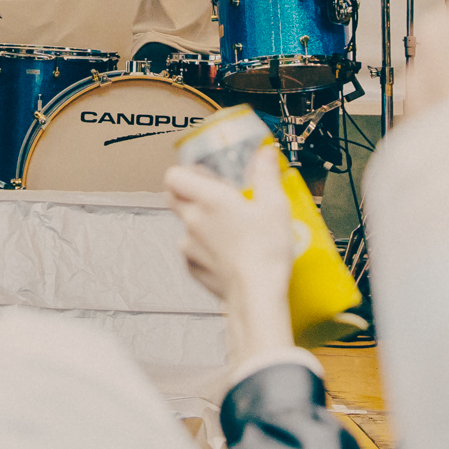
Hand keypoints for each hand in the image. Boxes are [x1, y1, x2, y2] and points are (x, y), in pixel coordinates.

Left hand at [165, 143, 304, 356]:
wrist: (256, 294)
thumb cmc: (265, 251)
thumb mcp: (275, 205)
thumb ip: (266, 175)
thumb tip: (265, 153)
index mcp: (209, 199)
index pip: (173, 175)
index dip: (184, 171)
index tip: (202, 173)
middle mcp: (193, 220)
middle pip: (173, 198)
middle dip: (188, 193)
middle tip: (214, 196)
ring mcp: (190, 246)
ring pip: (185, 226)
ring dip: (200, 224)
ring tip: (229, 229)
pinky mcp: (193, 268)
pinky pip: (192, 252)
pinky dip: (205, 249)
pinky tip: (227, 252)